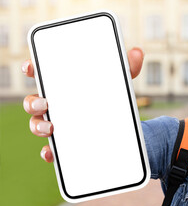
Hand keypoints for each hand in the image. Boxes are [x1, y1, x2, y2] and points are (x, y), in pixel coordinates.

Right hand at [22, 47, 144, 162]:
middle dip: (33, 102)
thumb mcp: (119, 82)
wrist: (119, 124)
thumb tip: (138, 52)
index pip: (41, 74)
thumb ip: (127, 68)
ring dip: (38, 127)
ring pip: (37, 125)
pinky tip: (52, 153)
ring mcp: (56, 124)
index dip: (32, 68)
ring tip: (51, 128)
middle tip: (45, 103)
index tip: (31, 67)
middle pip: (33, 102)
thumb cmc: (109, 97)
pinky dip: (49, 152)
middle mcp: (54, 104)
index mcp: (63, 85)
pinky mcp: (63, 143)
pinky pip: (51, 149)